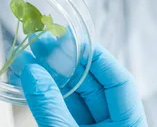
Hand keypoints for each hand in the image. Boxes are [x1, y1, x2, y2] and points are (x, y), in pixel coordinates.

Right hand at [16, 40, 147, 126]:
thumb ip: (50, 106)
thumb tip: (32, 71)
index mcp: (128, 126)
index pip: (120, 82)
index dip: (99, 58)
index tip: (74, 39)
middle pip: (93, 87)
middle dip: (66, 63)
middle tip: (42, 43)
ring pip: (73, 99)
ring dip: (50, 78)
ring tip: (28, 57)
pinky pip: (59, 112)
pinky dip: (45, 96)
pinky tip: (29, 79)